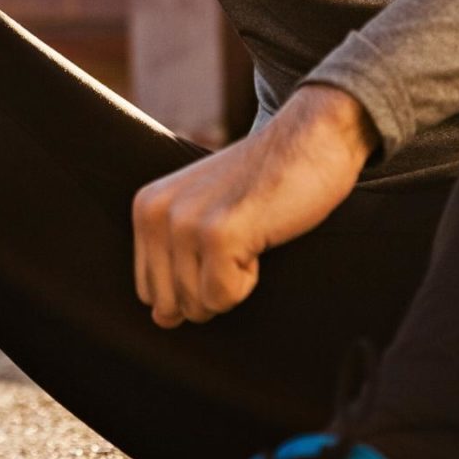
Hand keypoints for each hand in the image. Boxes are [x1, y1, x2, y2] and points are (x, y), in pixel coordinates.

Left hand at [131, 85, 377, 326]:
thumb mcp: (206, 217)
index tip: (223, 243)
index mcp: (146, 208)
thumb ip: (176, 264)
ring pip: (199, 305)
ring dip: (235, 282)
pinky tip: (261, 236)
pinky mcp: (218, 233)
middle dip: (211, 289)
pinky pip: (223, 297)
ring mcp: (184, 222)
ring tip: (251, 233)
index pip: (150, 290)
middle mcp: (155, 213)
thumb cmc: (266, 182)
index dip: (194, 284)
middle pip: (171, 305)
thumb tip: (161, 320)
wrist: (312, 138)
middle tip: (240, 241)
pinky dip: (250, 281)